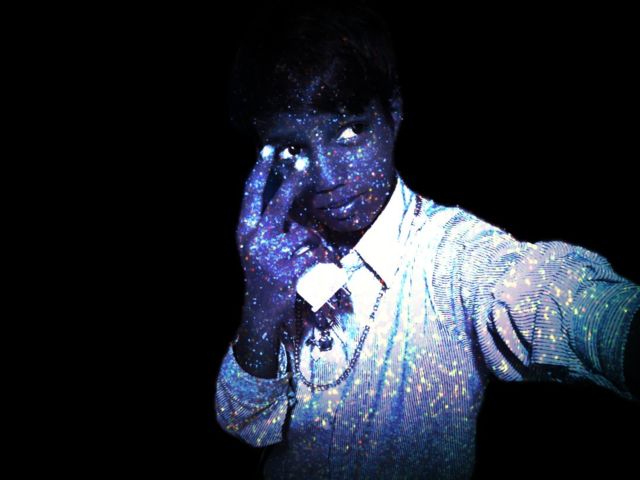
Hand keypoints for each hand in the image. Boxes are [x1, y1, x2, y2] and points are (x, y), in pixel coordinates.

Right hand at [236, 147, 337, 328]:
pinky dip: (322, 258)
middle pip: (278, 204)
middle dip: (292, 181)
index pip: (251, 195)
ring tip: (308, 253)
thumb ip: (265, 223)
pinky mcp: (288, 272)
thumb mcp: (254, 246)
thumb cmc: (262, 271)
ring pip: (303, 233)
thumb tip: (285, 194)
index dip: (260, 171)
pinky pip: (314, 253)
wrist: (260, 309)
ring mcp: (271, 257)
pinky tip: (318, 266)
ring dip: (312, 240)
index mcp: (244, 231)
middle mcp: (254, 241)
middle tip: (304, 160)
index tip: (268, 150)